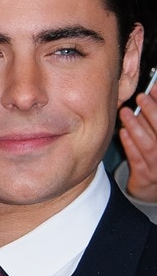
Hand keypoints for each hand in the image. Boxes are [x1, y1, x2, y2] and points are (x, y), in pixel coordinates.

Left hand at [119, 87, 156, 201]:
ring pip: (149, 145)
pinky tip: (122, 132)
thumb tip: (149, 94)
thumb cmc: (154, 155)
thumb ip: (153, 120)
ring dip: (136, 126)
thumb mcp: (155, 135)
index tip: (154, 88)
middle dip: (152, 112)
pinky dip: (129, 144)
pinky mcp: (145, 176)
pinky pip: (136, 159)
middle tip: (141, 97)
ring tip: (125, 112)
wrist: (151, 187)